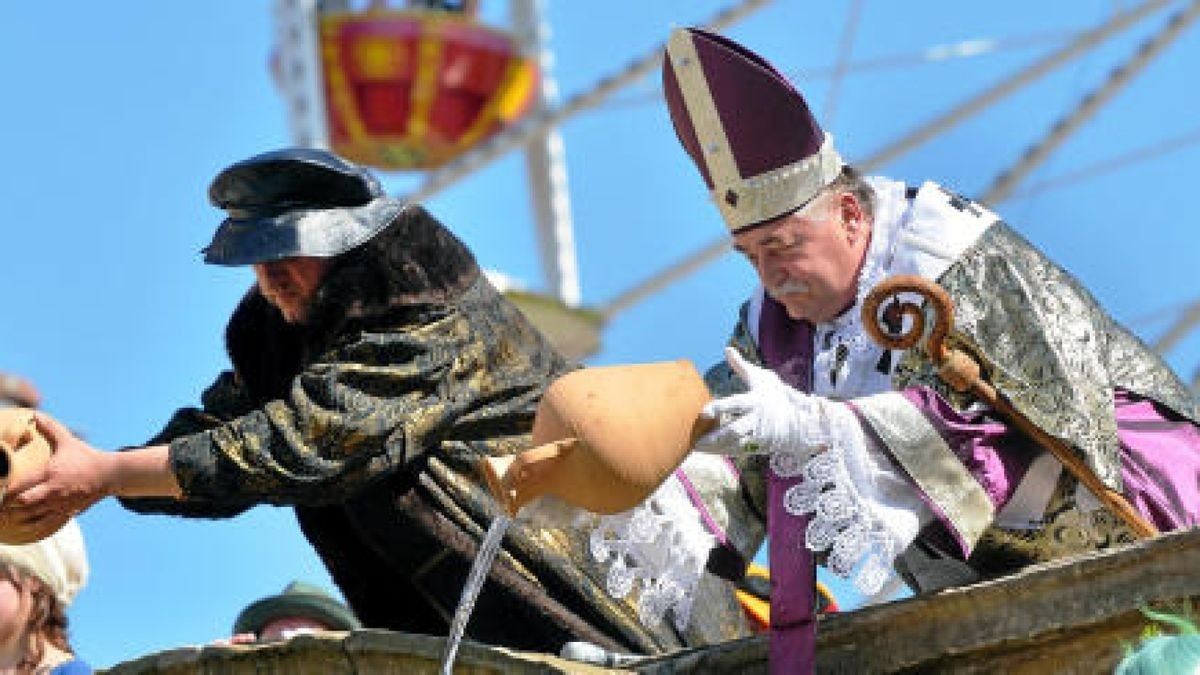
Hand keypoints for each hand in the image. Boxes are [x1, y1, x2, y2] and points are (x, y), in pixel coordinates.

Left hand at [1, 413, 114, 535]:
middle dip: (8, 506)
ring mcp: (60, 504)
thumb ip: (50, 429)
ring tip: (8, 515)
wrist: (110, 475)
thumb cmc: (86, 457)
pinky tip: (25, 522)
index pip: (21, 486)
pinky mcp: (67, 512)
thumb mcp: (68, 441)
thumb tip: (35, 414)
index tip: (0, 489)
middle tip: (0, 504)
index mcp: (51, 474)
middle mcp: (54, 491)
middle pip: (23, 504)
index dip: (6, 490)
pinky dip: (32, 524)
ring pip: (31, 516)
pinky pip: (45, 523)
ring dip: (17, 516)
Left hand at [693, 348, 825, 455]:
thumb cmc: (777, 395)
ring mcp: (758, 435)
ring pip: (735, 445)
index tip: (704, 412)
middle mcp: (756, 419)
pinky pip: (738, 451)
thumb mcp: (761, 378)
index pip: (734, 404)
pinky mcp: (759, 446)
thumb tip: (727, 349)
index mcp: (755, 401)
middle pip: (734, 431)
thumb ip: (741, 366)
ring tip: (697, 448)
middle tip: (695, 441)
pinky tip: (708, 452)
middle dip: (715, 437)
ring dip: (715, 448)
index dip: (719, 407)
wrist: (802, 419)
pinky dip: (723, 452)